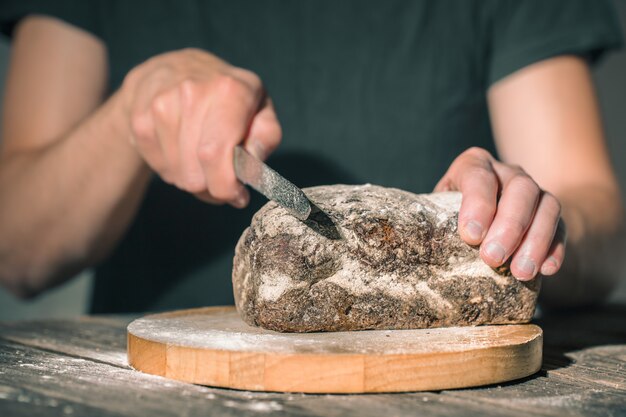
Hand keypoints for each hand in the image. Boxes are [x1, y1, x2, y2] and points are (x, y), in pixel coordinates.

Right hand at [122, 48, 280, 207]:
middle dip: (212, 187)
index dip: (225, 187)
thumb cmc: (230, 98)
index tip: (236, 195)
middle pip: (196, 174)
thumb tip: (249, 170)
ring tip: (201, 157)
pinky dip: (172, 170)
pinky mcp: (140, 117)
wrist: (178, 68)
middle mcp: (192, 91)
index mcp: (230, 91)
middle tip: (220, 176)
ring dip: (192, 177)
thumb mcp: (261, 109)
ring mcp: (161, 103)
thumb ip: (265, 139)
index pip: (216, 155)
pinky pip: (158, 167)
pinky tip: (182, 150)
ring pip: (177, 175)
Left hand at [435, 147, 565, 280]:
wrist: (477, 213)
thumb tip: (418, 245)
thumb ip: (432, 220)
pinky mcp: (550, 213)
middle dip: (508, 226)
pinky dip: (555, 249)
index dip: (477, 205)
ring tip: (520, 273)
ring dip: (535, 241)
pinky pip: (561, 227)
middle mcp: (508, 172)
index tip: (470, 235)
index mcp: (474, 164)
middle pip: (520, 190)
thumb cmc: (448, 213)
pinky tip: (546, 270)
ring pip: (546, 207)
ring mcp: (534, 190)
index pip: (478, 176)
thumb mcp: (437, 209)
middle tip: (492, 258)